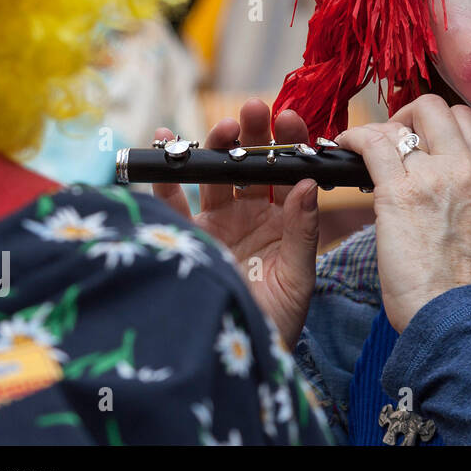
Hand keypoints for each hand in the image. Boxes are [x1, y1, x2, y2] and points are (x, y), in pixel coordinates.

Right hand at [151, 99, 319, 345]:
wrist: (237, 359)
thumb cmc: (277, 321)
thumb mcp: (297, 276)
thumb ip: (302, 230)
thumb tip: (307, 183)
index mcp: (285, 218)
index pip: (290, 171)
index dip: (289, 144)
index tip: (290, 118)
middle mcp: (251, 213)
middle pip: (251, 164)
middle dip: (252, 134)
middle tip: (253, 110)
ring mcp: (217, 222)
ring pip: (215, 175)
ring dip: (215, 146)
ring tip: (222, 126)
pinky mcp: (185, 236)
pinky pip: (172, 201)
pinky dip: (165, 174)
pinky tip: (163, 143)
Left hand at [338, 95, 470, 331]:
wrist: (446, 307)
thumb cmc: (455, 275)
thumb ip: (468, 188)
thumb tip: (441, 170)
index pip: (464, 119)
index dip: (436, 122)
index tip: (419, 138)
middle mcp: (467, 167)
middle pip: (434, 108)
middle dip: (407, 117)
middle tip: (392, 140)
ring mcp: (434, 175)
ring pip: (399, 125)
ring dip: (376, 132)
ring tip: (363, 149)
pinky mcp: (399, 190)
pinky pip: (372, 144)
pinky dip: (353, 138)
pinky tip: (343, 146)